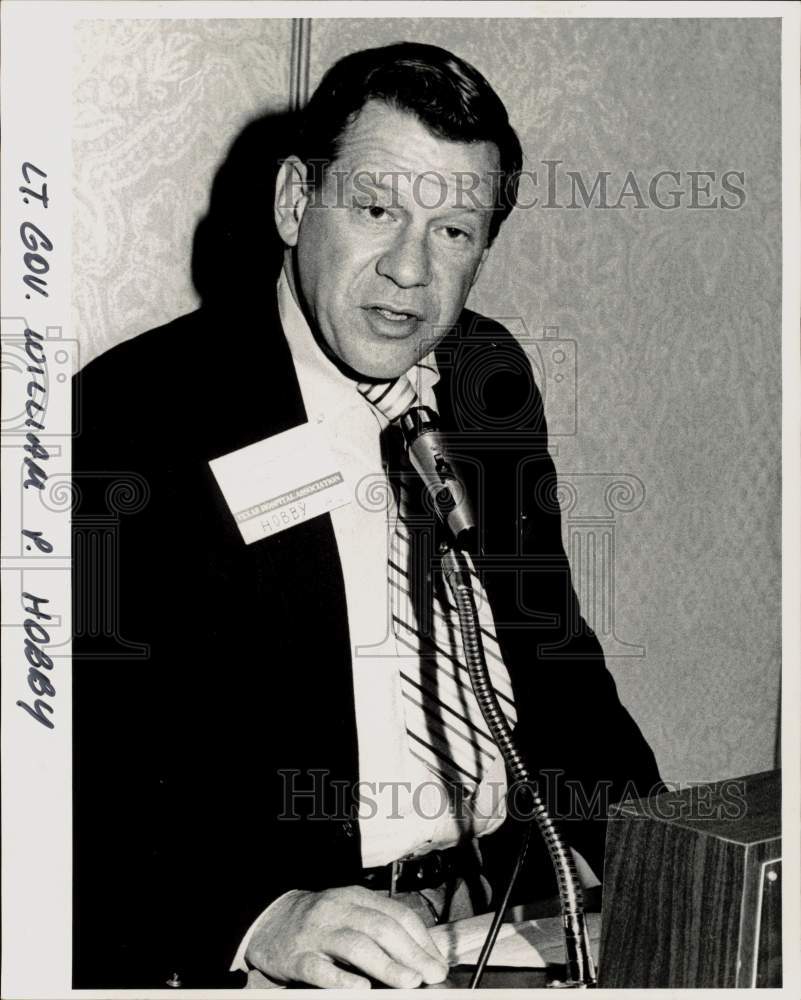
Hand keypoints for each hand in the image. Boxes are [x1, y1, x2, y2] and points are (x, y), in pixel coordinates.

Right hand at [245, 885, 449, 988]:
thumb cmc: (319, 922)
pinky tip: (361, 989)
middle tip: (432, 974)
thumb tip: (419, 957)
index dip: (421, 939)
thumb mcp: (350, 913)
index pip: (397, 914)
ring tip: (409, 982)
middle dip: (412, 953)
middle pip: (381, 927)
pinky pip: (322, 970)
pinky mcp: (298, 958)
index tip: (438, 962)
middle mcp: (339, 910)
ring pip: (356, 945)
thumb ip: (379, 929)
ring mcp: (318, 934)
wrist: (270, 921)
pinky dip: (343, 980)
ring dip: (387, 965)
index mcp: (357, 898)